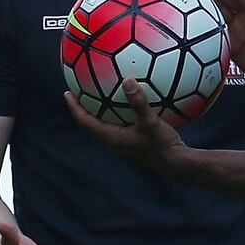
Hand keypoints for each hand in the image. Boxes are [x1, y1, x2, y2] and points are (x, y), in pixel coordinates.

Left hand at [64, 80, 185, 174]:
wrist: (177, 164)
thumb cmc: (162, 144)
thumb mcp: (151, 121)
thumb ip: (139, 102)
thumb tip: (128, 80)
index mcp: (112, 138)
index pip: (85, 122)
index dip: (74, 108)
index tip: (67, 92)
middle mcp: (114, 142)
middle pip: (91, 124)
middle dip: (83, 108)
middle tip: (78, 92)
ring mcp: (124, 144)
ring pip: (104, 126)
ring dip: (99, 112)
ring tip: (98, 95)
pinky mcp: (134, 143)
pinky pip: (118, 125)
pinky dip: (117, 114)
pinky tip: (128, 104)